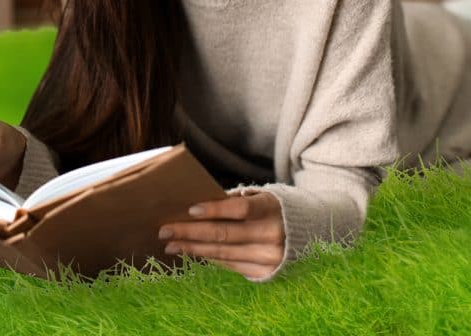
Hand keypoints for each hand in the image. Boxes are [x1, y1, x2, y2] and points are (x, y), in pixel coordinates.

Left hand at [158, 192, 284, 280]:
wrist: (305, 234)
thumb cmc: (271, 210)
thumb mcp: (260, 197)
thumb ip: (234, 200)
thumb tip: (197, 208)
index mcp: (271, 209)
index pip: (239, 208)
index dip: (214, 209)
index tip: (190, 210)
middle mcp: (272, 234)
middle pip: (224, 234)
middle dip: (191, 232)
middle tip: (165, 231)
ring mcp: (269, 257)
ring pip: (223, 253)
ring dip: (194, 248)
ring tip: (172, 246)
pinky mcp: (265, 272)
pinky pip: (230, 265)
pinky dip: (210, 258)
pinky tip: (193, 252)